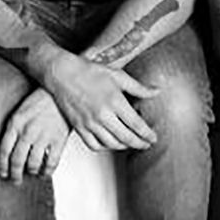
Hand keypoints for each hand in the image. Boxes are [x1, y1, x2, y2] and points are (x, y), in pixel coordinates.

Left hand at [0, 88, 71, 183]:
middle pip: (17, 161)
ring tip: (32, 173)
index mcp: (16, 123)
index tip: (3, 173)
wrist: (62, 90)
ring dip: (31, 172)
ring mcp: (43, 136)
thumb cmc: (42, 99)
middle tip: (16, 180)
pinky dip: (47, 172)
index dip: (3, 165)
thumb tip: (9, 149)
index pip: (4, 150)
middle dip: (15, 174)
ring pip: (33, 164)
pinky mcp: (58, 140)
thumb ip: (14, 128)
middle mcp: (28, 131)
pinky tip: (45, 172)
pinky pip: (51, 163)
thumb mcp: (21, 110)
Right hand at [40, 51, 158, 150]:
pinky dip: (105, 147)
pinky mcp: (79, 127)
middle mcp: (103, 115)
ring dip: (124, 146)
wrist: (63, 73)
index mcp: (115, 101)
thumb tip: (156, 91)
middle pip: (126, 137)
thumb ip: (139, 87)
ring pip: (111, 144)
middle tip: (146, 144)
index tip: (153, 138)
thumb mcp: (118, 75)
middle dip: (140, 143)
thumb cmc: (89, 72)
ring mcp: (89, 123)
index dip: (147, 134)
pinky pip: (94, 145)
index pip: (136, 124)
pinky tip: (110, 143)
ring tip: (130, 143)